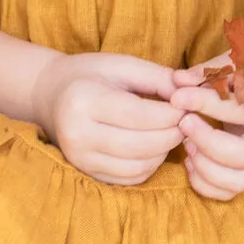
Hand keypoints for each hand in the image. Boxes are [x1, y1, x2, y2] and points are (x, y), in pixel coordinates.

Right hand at [30, 52, 197, 186]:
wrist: (51, 95)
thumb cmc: (92, 74)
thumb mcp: (123, 64)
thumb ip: (159, 78)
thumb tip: (191, 97)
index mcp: (84, 100)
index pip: (140, 116)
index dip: (172, 115)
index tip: (189, 106)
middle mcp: (77, 134)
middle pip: (141, 146)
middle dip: (173, 135)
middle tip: (188, 122)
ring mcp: (79, 158)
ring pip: (138, 167)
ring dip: (164, 152)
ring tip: (172, 132)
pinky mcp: (86, 172)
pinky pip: (129, 178)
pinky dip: (150, 166)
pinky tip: (155, 147)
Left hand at [171, 57, 243, 201]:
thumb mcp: (237, 65)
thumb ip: (208, 73)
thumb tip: (178, 81)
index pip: (240, 109)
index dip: (205, 103)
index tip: (178, 96)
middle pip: (242, 154)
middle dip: (206, 142)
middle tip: (184, 122)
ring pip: (238, 180)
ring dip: (204, 166)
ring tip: (186, 143)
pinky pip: (230, 192)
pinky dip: (205, 184)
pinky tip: (190, 160)